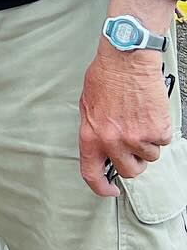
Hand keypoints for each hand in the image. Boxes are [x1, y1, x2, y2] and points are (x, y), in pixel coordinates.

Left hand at [79, 40, 172, 196]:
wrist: (126, 59)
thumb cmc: (106, 76)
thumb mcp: (87, 105)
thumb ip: (94, 130)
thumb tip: (101, 148)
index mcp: (91, 135)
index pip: (91, 173)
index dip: (101, 187)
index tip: (109, 190)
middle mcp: (112, 141)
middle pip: (129, 171)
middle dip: (133, 162)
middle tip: (134, 145)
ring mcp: (136, 137)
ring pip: (149, 155)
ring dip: (147, 142)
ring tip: (140, 118)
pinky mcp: (156, 130)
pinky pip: (162, 141)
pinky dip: (159, 130)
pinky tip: (150, 113)